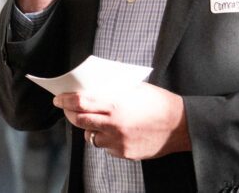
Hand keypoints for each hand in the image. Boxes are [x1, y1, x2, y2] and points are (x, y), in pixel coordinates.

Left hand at [55, 83, 189, 159]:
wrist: (180, 126)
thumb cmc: (160, 103)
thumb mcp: (137, 89)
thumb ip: (114, 90)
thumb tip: (94, 87)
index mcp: (116, 104)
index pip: (81, 102)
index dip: (65, 101)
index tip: (58, 99)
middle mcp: (114, 124)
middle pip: (80, 121)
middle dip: (70, 114)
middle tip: (68, 109)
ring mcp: (117, 141)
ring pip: (91, 137)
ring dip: (90, 129)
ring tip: (100, 121)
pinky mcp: (123, 152)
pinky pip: (106, 146)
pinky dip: (107, 139)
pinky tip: (118, 132)